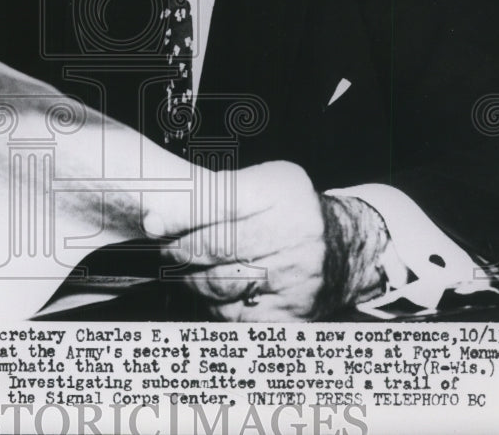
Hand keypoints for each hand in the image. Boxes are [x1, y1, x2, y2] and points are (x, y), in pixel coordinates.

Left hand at [142, 160, 325, 319]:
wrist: (344, 250)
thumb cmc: (293, 212)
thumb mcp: (266, 183)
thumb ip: (217, 191)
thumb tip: (163, 213)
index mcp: (285, 193)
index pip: (221, 203)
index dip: (182, 215)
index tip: (153, 223)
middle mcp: (296, 234)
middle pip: (217, 247)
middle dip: (180, 249)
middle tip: (167, 248)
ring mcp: (296, 278)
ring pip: (220, 284)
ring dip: (192, 277)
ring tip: (189, 268)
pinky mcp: (292, 314)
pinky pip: (234, 314)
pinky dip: (214, 304)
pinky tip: (216, 291)